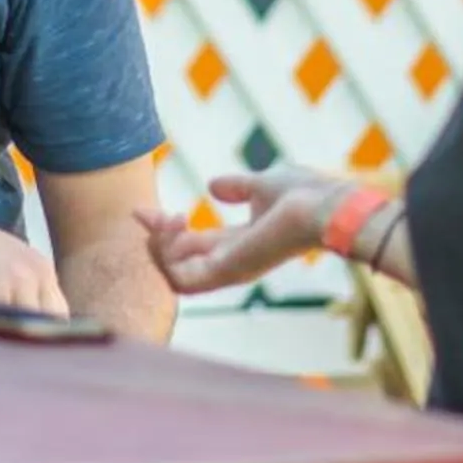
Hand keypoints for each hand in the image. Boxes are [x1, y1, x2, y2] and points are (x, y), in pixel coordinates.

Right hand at [137, 166, 347, 295]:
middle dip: (154, 237)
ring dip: (159, 247)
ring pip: (173, 276)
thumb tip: (213, 186)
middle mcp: (230, 264)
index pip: (190, 246)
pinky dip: (167, 252)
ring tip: (168, 218)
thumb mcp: (260, 184)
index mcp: (238, 246)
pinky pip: (179, 278)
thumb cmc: (303, 194)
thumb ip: (237, 187)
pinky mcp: (226, 273)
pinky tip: (173, 222)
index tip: (142, 210)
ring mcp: (228, 272)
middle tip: (140, 211)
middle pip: (177, 262)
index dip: (164, 229)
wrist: (322, 205)